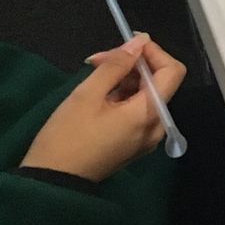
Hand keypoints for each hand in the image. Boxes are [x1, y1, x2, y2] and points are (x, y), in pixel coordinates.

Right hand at [21, 34, 187, 182]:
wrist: (52, 183)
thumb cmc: (68, 136)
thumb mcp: (88, 94)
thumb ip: (116, 65)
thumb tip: (140, 42)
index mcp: (149, 114)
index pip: (172, 71)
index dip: (153, 52)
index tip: (126, 44)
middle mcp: (156, 127)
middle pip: (159, 82)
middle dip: (133, 64)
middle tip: (98, 59)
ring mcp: (146, 138)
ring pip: (147, 95)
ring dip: (125, 78)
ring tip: (93, 72)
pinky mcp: (133, 144)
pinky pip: (138, 111)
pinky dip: (123, 96)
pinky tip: (98, 92)